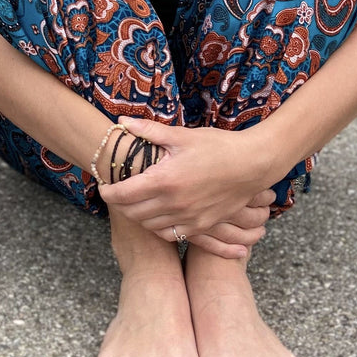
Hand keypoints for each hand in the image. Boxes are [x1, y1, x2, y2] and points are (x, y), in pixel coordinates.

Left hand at [96, 118, 283, 258]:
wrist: (253, 165)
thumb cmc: (218, 146)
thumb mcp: (182, 136)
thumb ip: (149, 131)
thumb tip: (121, 122)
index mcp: (165, 180)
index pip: (123, 194)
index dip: (108, 192)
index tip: (102, 186)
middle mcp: (174, 203)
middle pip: (133, 213)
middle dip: (120, 204)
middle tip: (116, 194)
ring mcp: (189, 218)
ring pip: (150, 226)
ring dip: (137, 217)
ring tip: (135, 203)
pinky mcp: (201, 226)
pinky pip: (171, 234)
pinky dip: (158, 228)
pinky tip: (157, 216)